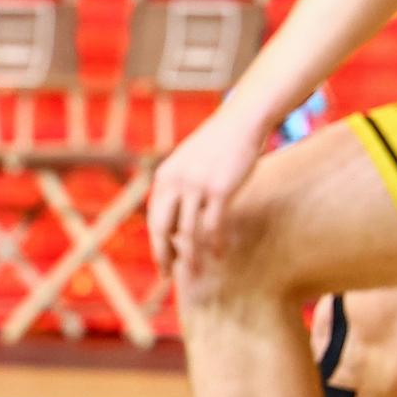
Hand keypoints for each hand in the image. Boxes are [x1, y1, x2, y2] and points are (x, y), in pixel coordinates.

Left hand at [146, 108, 269, 276]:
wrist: (242, 121)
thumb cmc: (219, 144)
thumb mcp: (189, 162)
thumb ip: (179, 185)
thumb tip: (178, 216)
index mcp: (164, 176)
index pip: (154, 217)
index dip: (156, 242)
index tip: (160, 260)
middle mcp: (175, 181)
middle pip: (163, 228)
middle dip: (163, 254)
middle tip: (167, 275)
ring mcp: (196, 186)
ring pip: (189, 232)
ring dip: (192, 256)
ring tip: (197, 272)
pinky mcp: (219, 189)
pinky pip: (213, 225)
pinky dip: (216, 243)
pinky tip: (220, 254)